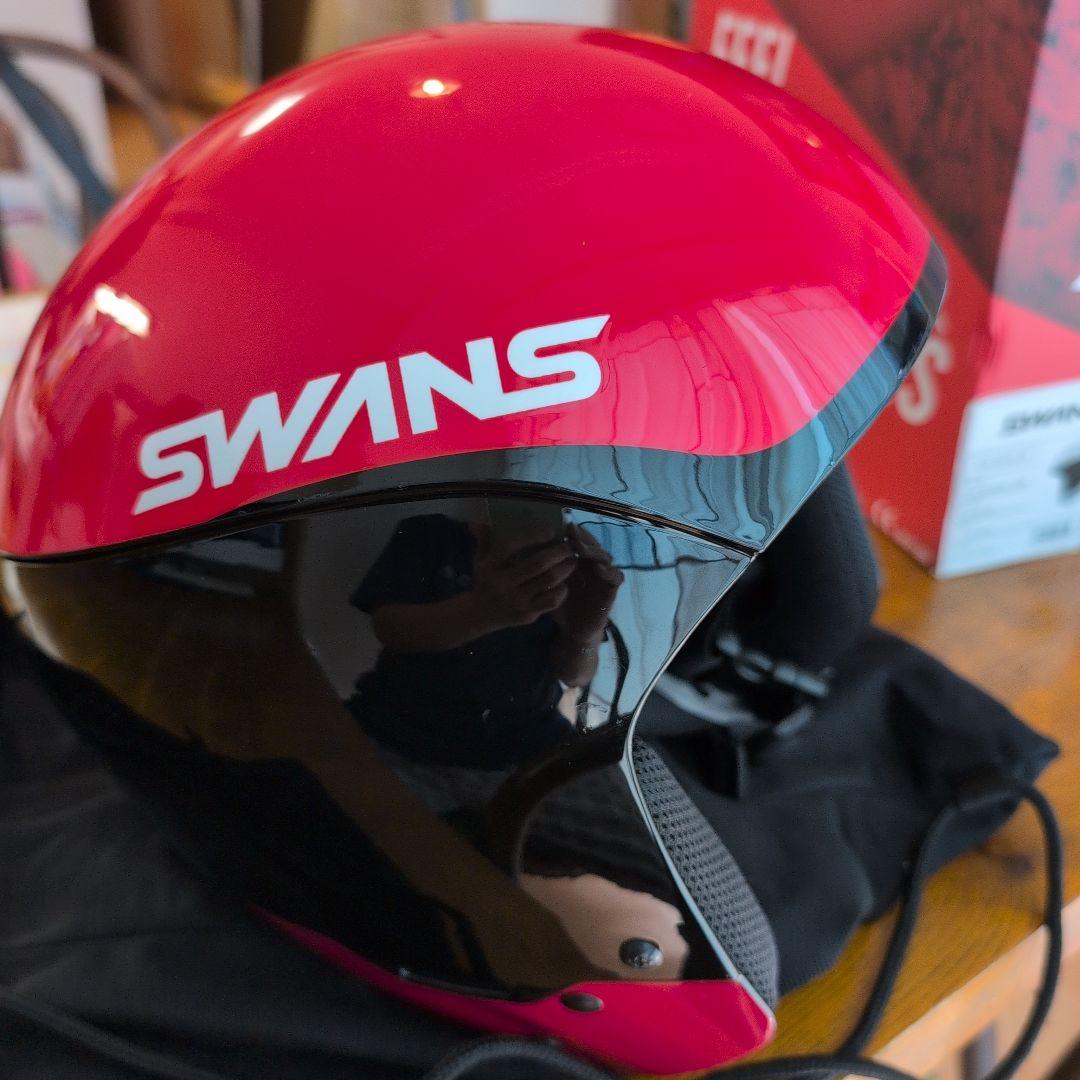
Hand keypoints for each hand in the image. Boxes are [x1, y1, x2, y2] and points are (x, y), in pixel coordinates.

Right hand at [469, 527, 576, 632]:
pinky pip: (552, 600)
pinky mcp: (528, 614)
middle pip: (538, 563)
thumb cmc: (485, 580)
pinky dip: (562, 589)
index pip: (511, 545)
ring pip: (549, 580)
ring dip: (565, 568)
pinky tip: (564, 582)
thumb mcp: (481, 559)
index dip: (533, 535)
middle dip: (559, 551)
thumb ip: (485, 538)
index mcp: (490, 566)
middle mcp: (502, 583)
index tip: (550, 530)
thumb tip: (479, 521)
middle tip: (568, 545)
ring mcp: (516, 600)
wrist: (480, 615)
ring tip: (572, 560)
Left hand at [551, 525, 623, 642]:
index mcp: (579, 562)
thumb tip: (525, 553)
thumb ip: (542, 573)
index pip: (581, 541)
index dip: (575, 534)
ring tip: (580, 548)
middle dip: (584, 538)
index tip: (564, 527)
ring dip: (594, 551)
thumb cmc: (560, 606)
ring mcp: (605, 577)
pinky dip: (609, 572)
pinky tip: (598, 569)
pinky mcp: (612, 590)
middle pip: (594, 545)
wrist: (574, 630)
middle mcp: (594, 566)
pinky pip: (616, 577)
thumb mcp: (548, 587)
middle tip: (572, 533)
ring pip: (605, 557)